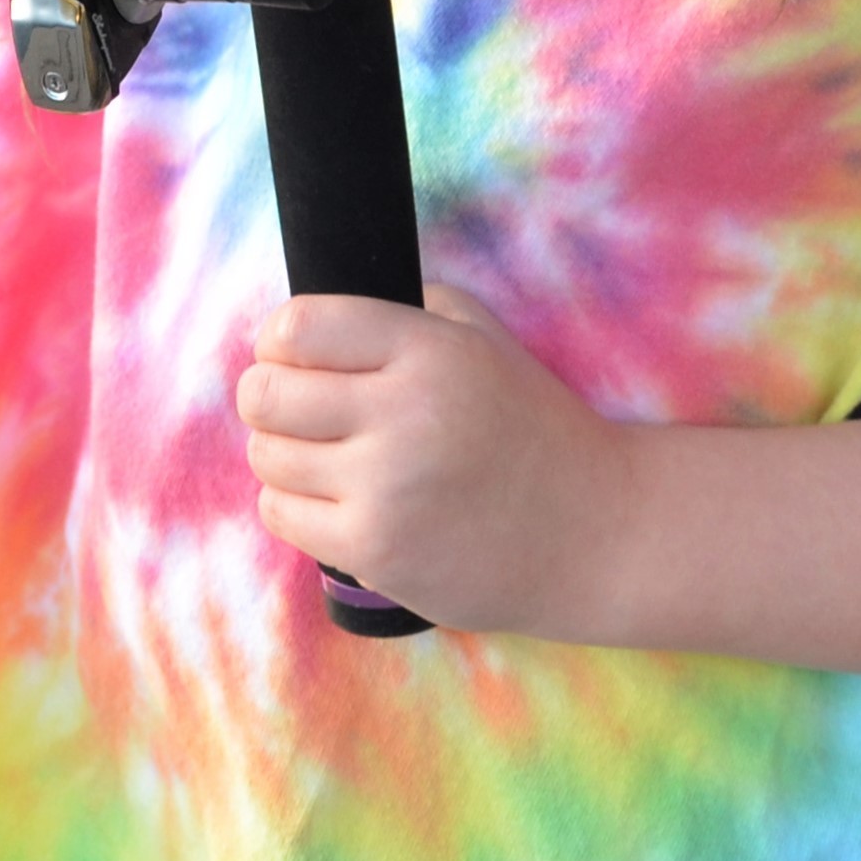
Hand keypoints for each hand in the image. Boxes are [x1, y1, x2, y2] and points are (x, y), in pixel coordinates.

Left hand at [237, 283, 639, 638]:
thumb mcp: (483, 340)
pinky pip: (281, 514)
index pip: (296, 326)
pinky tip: (338, 501)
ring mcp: (388, 488)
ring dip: (283, 454)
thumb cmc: (529, 428)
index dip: (278, 341)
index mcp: (429, 350)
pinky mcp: (377, 552)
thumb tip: (308, 318)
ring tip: (327, 458)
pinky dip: (296, 506)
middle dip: (269, 397)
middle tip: (300, 410)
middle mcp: (405, 413)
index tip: (294, 357)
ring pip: (266, 456)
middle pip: (265, 393)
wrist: (594, 533)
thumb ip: (406, 308)